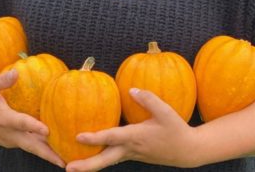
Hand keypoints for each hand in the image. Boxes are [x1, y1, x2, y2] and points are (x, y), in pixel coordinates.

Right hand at [0, 69, 64, 167]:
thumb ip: (1, 81)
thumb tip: (16, 72)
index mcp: (2, 119)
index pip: (20, 123)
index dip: (33, 126)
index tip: (47, 130)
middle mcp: (7, 133)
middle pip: (30, 145)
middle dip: (47, 154)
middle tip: (63, 162)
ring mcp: (9, 139)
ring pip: (30, 147)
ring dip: (46, 153)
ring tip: (64, 157)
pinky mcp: (10, 140)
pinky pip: (28, 144)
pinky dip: (41, 147)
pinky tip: (54, 144)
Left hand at [66, 88, 199, 171]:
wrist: (187, 151)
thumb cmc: (176, 130)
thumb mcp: (166, 112)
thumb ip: (149, 99)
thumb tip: (131, 89)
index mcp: (136, 137)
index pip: (111, 137)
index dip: (95, 137)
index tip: (78, 136)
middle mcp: (130, 149)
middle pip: (104, 159)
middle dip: (86, 165)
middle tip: (67, 168)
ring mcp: (132, 154)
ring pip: (108, 160)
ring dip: (91, 163)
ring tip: (74, 163)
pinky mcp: (134, 154)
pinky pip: (114, 156)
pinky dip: (101, 157)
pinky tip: (94, 152)